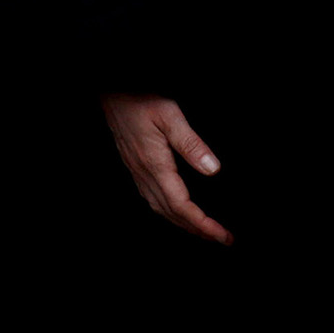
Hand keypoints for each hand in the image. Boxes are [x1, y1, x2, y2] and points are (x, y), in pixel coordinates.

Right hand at [102, 93, 231, 245]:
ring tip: (204, 231)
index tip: (222, 235)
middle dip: (197, 230)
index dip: (203, 224)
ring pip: (161, 209)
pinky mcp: (135, 166)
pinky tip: (177, 210)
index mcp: (154, 165)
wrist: (111, 93)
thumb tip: (212, 169)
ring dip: (183, 224)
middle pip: (172, 213)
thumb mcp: (169, 114)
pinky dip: (169, 212)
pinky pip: (152, 199)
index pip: (181, 205)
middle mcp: (144, 174)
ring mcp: (137, 172)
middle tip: (222, 239)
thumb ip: (190, 143)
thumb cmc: (138, 99)